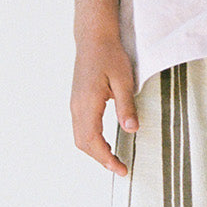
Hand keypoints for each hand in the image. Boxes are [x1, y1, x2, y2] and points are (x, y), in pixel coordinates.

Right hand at [70, 37, 137, 174]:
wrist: (93, 37)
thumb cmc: (109, 55)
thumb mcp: (124, 80)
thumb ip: (126, 106)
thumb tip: (131, 130)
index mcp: (87, 104)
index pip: (93, 141)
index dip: (106, 159)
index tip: (121, 169)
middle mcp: (77, 107)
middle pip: (83, 143)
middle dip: (100, 159)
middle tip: (120, 168)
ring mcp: (75, 104)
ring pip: (80, 137)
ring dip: (95, 151)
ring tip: (114, 158)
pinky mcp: (78, 101)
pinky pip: (80, 127)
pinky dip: (91, 140)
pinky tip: (104, 142)